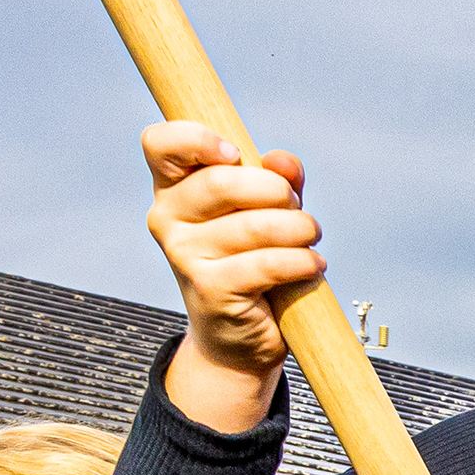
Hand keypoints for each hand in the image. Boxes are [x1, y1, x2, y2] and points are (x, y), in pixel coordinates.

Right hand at [139, 122, 319, 409]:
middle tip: (296, 207)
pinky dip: (300, 262)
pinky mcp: (210, 289)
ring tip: (311, 237)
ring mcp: (184, 255)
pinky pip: (265, 265)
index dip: (194, 138)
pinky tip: (314, 265)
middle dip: (275, 191)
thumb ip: (277, 179)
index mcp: (173, 188)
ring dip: (298, 229)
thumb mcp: (267, 211)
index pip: (160, 143)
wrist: (240, 337)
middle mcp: (168, 218)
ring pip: (253, 226)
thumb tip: (284, 161)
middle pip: (219, 183)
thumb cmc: (252, 260)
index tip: (234, 153)